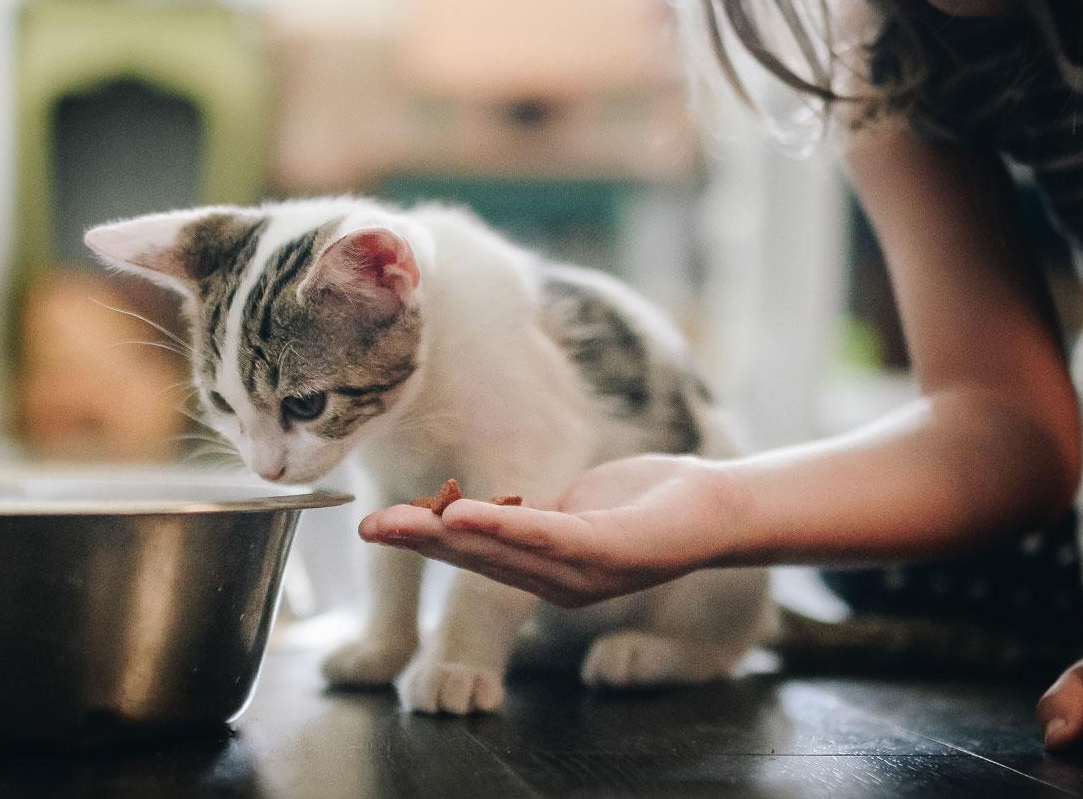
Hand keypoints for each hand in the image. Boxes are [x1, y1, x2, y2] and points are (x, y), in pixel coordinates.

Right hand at [358, 454, 747, 606]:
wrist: (717, 506)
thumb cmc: (647, 501)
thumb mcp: (575, 507)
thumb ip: (531, 515)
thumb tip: (484, 508)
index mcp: (544, 569)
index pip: (474, 554)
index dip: (424, 541)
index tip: (374, 525)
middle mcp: (557, 582)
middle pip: (475, 559)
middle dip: (416, 543)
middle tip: (364, 529)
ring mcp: (583, 571)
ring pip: (502, 551)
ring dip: (447, 536)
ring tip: (399, 523)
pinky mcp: (609, 550)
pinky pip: (547, 536)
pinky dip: (502, 525)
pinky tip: (463, 514)